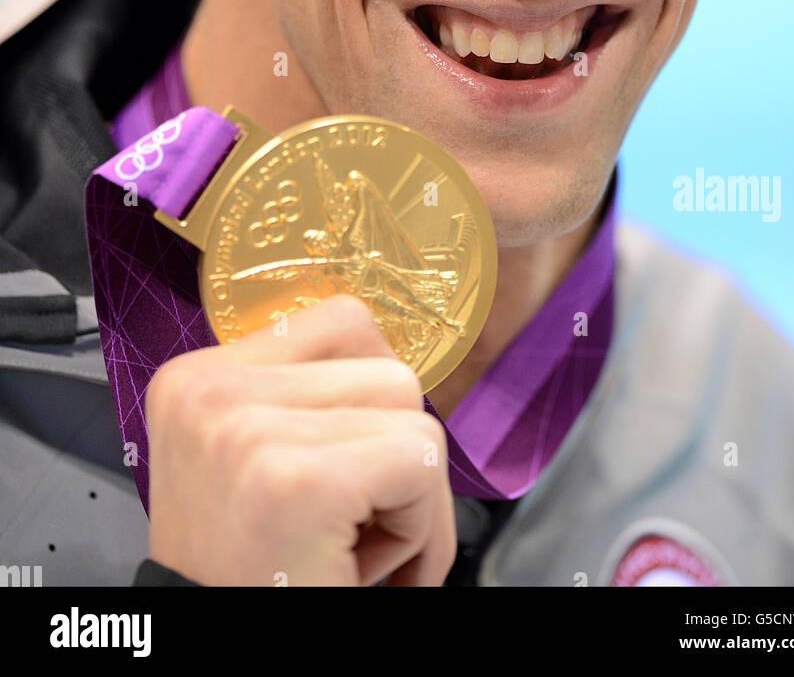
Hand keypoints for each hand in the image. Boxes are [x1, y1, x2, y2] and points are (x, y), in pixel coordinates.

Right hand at [144, 294, 456, 585]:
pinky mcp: (295, 479)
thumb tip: (395, 362)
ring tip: (352, 547)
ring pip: (411, 407)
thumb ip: (306, 400)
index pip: (344, 322)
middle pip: (386, 365)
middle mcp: (211, 388)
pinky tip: (364, 569)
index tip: (346, 472)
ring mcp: (248, 428)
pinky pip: (421, 460)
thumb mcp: (253, 460)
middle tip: (350, 528)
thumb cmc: (251, 575)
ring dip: (410, 492)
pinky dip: (423, 528)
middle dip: (396, 452)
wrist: (215, 650)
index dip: (374, 400)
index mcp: (197, 377)